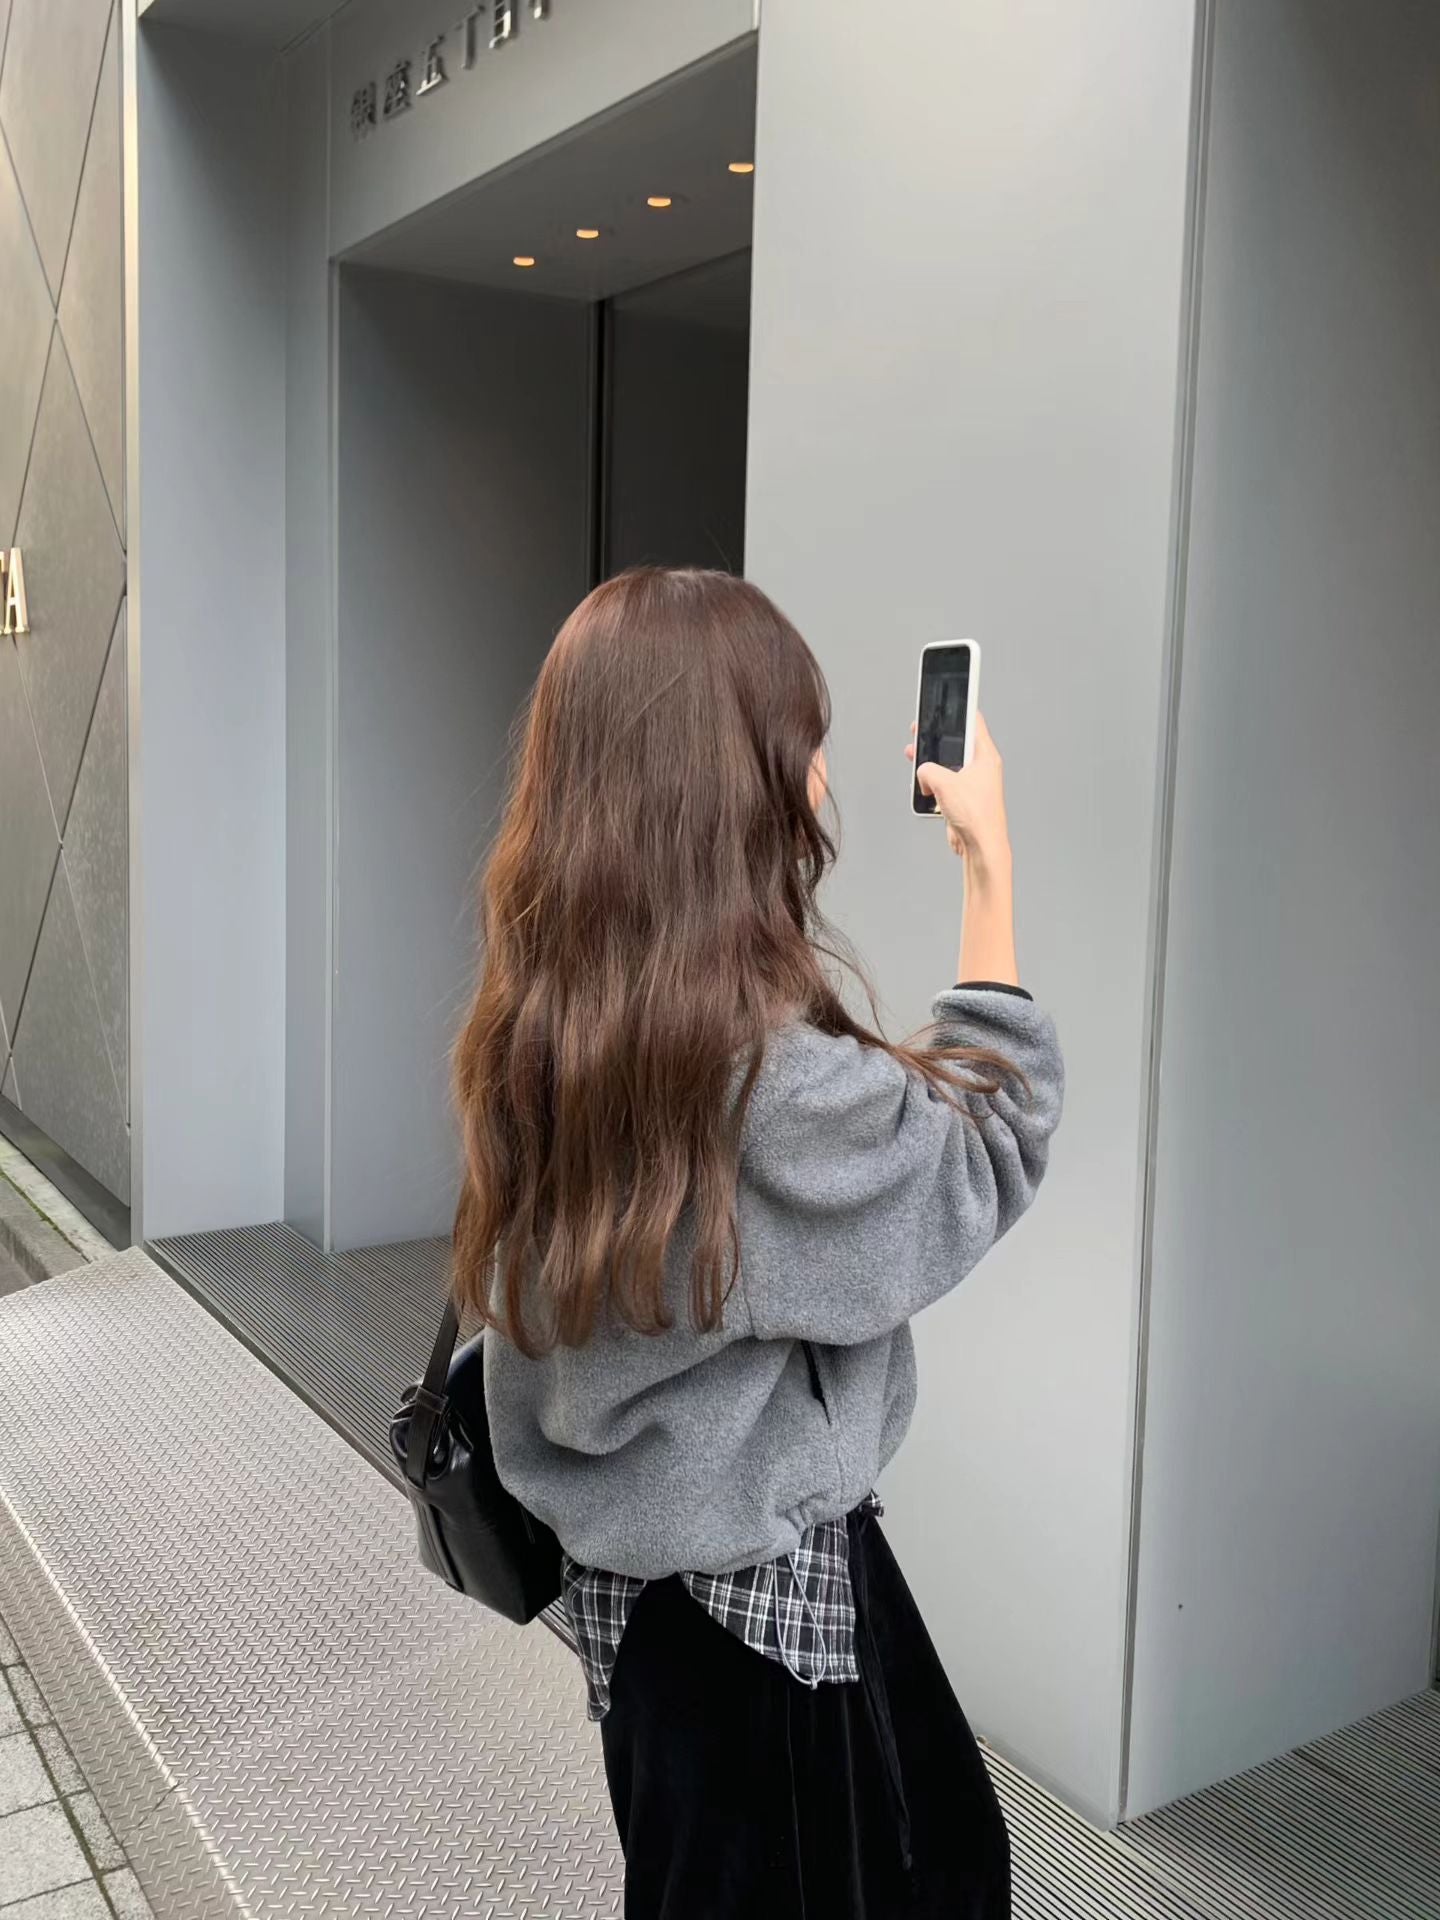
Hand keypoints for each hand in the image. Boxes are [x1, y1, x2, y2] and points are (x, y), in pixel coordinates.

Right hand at [906, 713, 1011, 874]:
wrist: (981, 846)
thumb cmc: (975, 815)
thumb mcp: (944, 783)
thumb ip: (928, 770)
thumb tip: (924, 772)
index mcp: (985, 756)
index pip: (973, 722)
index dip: (958, 710)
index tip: (947, 701)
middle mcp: (981, 767)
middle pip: (956, 744)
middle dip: (936, 740)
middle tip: (921, 731)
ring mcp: (973, 783)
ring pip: (948, 765)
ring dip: (931, 765)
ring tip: (916, 760)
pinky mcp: (964, 799)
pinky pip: (946, 784)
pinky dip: (934, 784)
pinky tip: (924, 788)